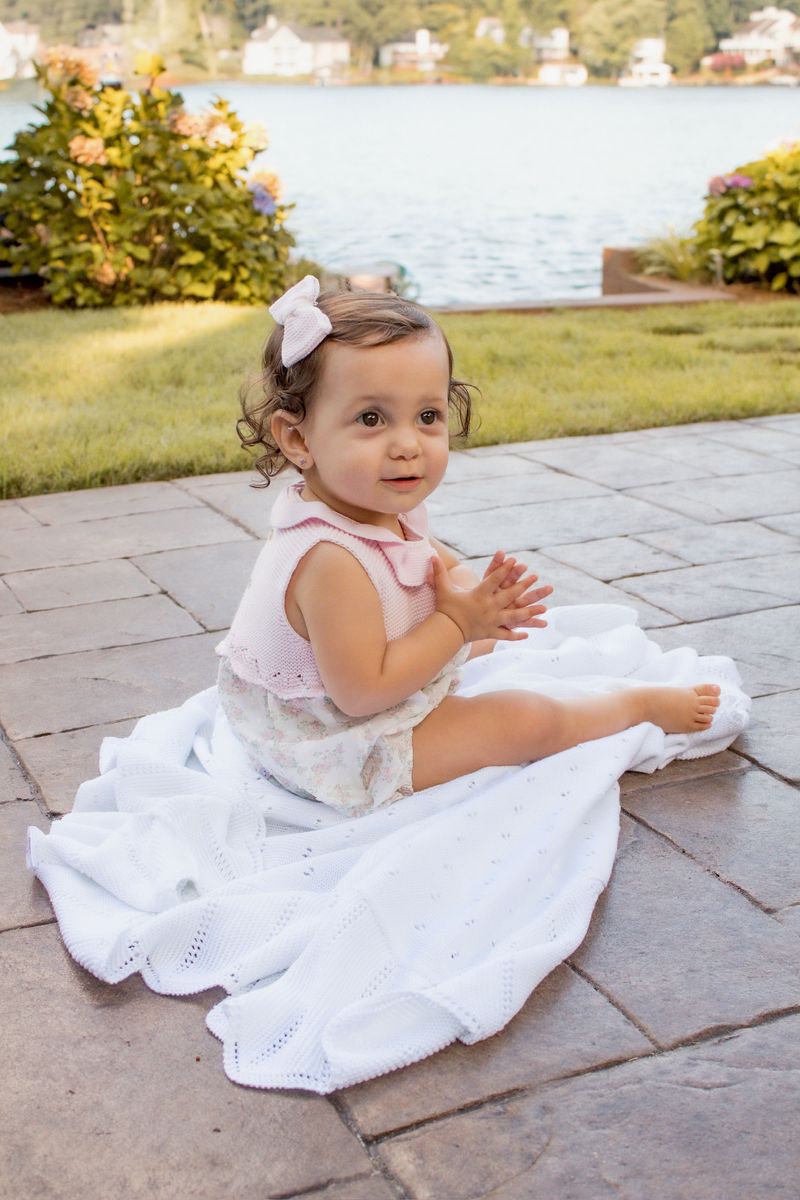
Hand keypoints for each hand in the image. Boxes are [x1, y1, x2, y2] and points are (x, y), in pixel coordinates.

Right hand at [430, 553, 550, 643]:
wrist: (445, 631)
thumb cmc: (445, 608)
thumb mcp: (443, 589)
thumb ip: (439, 572)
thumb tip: (432, 556)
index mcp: (478, 595)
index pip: (494, 580)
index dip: (504, 569)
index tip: (515, 561)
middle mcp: (488, 608)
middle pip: (509, 595)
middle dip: (523, 586)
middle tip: (535, 577)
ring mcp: (491, 621)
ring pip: (514, 616)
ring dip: (530, 612)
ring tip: (544, 608)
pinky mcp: (490, 633)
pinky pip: (505, 635)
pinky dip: (515, 635)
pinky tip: (527, 634)